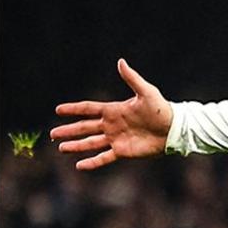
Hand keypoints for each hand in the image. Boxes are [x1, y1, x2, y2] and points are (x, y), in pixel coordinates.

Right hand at [51, 59, 172, 169]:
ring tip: (61, 148)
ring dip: (76, 146)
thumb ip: (132, 78)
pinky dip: (92, 162)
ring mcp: (116, 139)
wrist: (174, 129)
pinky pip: (104, 158)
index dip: (74, 109)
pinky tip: (79, 166)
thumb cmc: (161, 109)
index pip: (89, 109)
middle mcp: (112, 125)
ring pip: (91, 143)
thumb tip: (121, 61)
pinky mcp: (123, 152)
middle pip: (85, 127)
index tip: (58, 109)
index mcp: (114, 110)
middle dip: (69, 130)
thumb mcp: (146, 92)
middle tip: (53, 133)